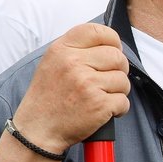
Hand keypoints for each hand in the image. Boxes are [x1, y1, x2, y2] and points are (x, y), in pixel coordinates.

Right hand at [15, 23, 131, 150]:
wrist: (38, 130)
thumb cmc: (47, 98)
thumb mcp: (52, 63)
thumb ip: (76, 49)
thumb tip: (108, 44)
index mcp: (62, 49)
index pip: (98, 31)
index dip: (112, 40)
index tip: (114, 50)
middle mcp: (74, 63)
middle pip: (117, 56)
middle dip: (119, 69)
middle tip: (109, 80)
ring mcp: (88, 84)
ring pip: (123, 79)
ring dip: (118, 91)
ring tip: (102, 97)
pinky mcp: (99, 104)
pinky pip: (124, 101)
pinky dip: (119, 109)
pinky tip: (104, 111)